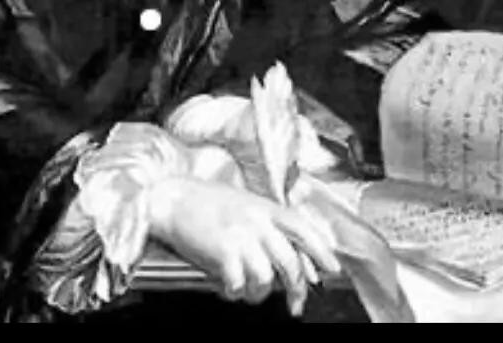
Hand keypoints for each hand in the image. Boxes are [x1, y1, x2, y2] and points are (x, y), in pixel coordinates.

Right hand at [147, 175, 340, 317]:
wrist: (170, 198)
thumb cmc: (204, 202)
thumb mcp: (243, 203)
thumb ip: (267, 223)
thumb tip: (290, 252)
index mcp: (265, 207)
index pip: (303, 229)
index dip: (321, 251)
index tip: (332, 270)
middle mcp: (257, 221)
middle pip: (290, 262)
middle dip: (296, 289)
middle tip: (294, 304)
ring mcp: (241, 236)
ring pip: (267, 278)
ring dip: (259, 293)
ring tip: (247, 291)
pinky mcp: (223, 251)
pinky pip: (240, 284)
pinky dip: (235, 292)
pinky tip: (227, 288)